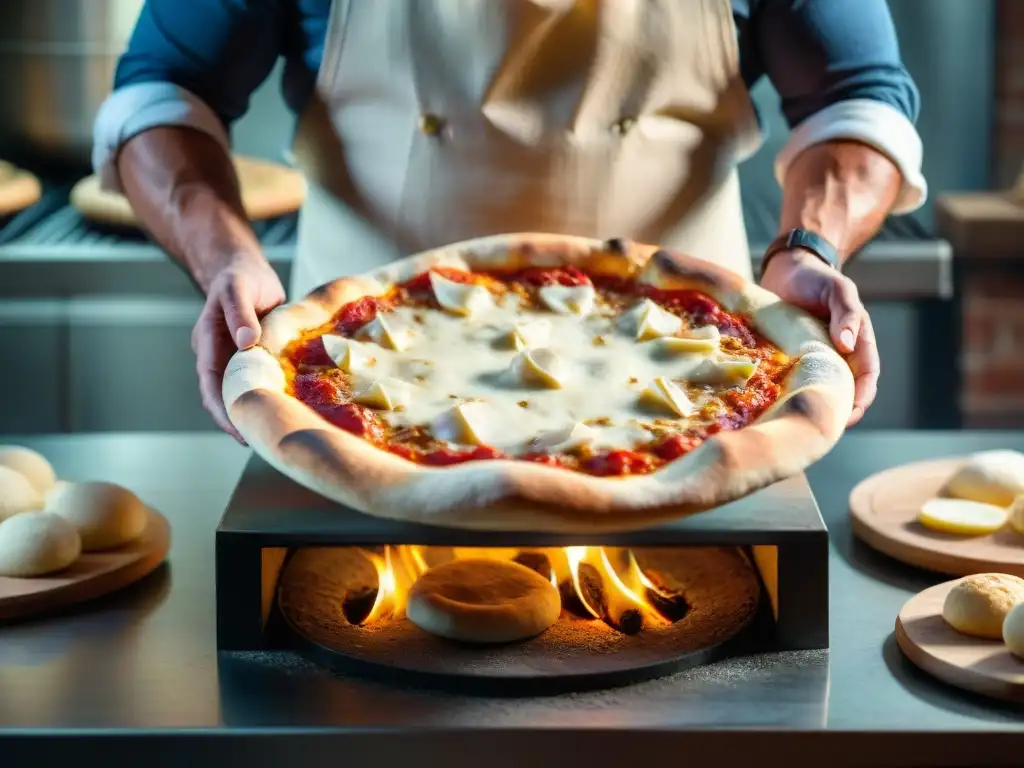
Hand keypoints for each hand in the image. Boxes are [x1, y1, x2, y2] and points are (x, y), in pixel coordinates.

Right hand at [191, 253, 285, 442]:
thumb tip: (246, 341)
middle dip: (236, 419)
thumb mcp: (239, 287)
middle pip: (222, 394)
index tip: (238, 428)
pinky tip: (284, 408)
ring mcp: (233, 357)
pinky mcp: (253, 357)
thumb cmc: (240, 276)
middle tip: (260, 440)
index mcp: (208, 341)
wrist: (245, 271)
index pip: (210, 382)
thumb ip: (240, 311)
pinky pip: (257, 380)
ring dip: (252, 410)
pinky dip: (267, 394)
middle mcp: (217, 354)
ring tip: (273, 432)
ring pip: (239, 390)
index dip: (221, 408)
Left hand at [759, 249, 877, 426]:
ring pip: (816, 390)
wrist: (788, 269)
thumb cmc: (817, 278)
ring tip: (796, 426)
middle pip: (842, 391)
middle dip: (834, 412)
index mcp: (856, 342)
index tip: (848, 417)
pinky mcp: (790, 359)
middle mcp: (837, 355)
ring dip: (810, 406)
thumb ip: (846, 313)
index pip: (866, 378)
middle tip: (819, 431)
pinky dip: (787, 394)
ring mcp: (813, 359)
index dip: (860, 399)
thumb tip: (846, 345)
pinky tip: (774, 407)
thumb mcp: (838, 289)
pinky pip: (792, 381)